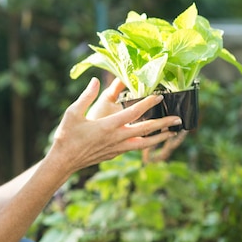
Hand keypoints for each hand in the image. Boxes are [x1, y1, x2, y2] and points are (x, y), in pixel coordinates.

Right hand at [44, 77, 180, 178]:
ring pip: (144, 143)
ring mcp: (116, 148)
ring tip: (172, 133)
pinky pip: (134, 148)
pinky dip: (145, 143)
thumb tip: (95, 80)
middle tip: (178, 118)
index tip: (160, 96)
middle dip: (163, 124)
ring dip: (159, 137)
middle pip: (145, 130)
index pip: (134, 113)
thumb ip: (86, 96)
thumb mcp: (72, 113)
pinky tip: (149, 140)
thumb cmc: (66, 136)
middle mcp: (116, 138)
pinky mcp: (114, 155)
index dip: (148, 104)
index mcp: (108, 126)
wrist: (63, 161)